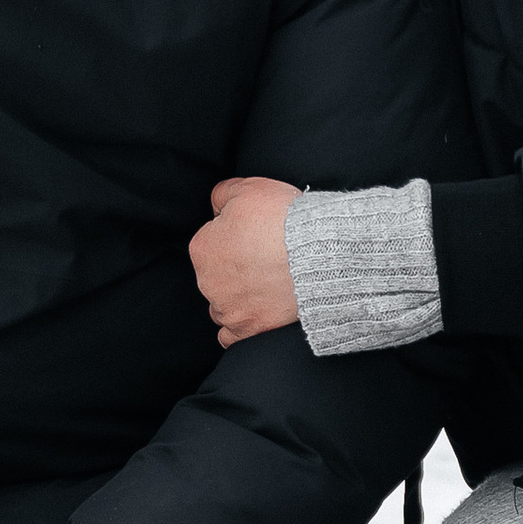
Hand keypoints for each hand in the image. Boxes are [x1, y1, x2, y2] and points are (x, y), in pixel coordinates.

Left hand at [189, 175, 300, 346]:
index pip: (212, 240)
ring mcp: (227, 309)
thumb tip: (216, 206)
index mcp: (203, 247)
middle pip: (215, 274)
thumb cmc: (286, 220)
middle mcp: (207, 281)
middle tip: (266, 258)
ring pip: (221, 305)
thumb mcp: (250, 188)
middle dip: (235, 267)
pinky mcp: (248, 330)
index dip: (236, 235)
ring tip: (266, 286)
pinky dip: (240, 325)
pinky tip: (255, 314)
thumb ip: (222, 194)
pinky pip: (230, 336)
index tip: (257, 234)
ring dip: (237, 297)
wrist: (320, 254)